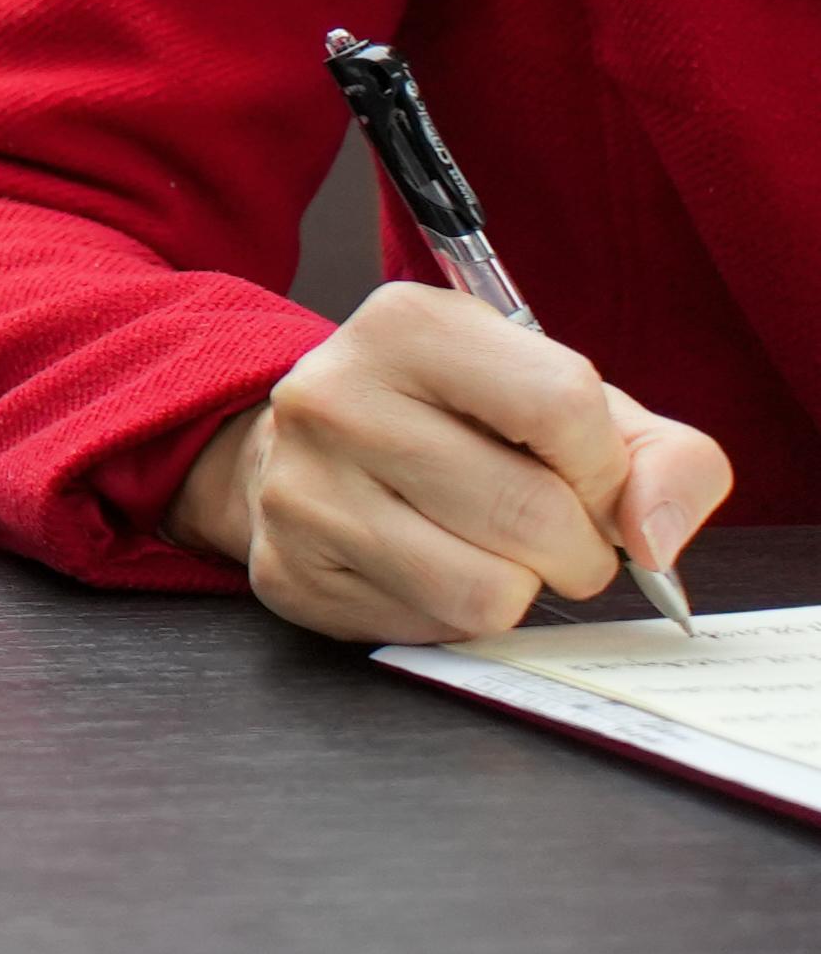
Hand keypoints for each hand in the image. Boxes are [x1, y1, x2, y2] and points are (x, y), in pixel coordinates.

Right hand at [168, 283, 732, 642]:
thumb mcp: (572, 404)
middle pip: (534, 514)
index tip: (588, 477)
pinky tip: (431, 568)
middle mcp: (336, 395)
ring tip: (491, 550)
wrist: (312, 452)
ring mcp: (301, 486)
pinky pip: (435, 629)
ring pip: (489, 590)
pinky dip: (459, 615)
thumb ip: (662, 457)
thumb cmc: (464, 426)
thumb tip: (656, 540)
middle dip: (578, 548)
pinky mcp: (290, 570)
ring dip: (522, 589)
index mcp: (409, 324)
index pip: (563, 404)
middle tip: (549, 530)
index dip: (606, 467)